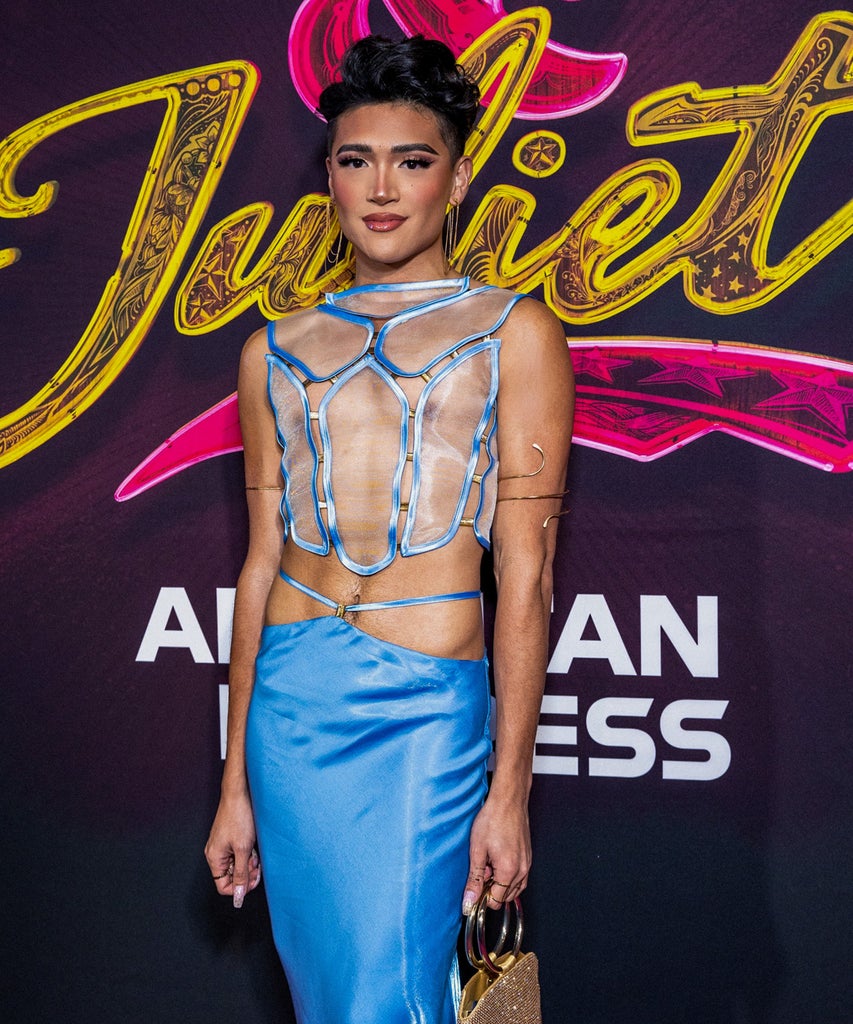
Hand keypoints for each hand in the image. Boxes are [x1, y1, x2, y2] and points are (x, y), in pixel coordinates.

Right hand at [204, 790, 261, 908]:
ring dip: (248, 863)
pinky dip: (247, 853)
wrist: (239, 793)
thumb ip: (241, 874)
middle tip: (256, 864)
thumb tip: (238, 895)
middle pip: (231, 876)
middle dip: (246, 873)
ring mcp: (222, 846)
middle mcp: (215, 854)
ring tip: (255, 852)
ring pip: (237, 865)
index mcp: (214, 858)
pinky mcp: (230, 839)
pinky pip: (238, 854)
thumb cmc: (239, 816)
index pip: (223, 886)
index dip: (239, 887)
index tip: (253, 880)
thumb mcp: (243, 849)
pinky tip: (253, 845)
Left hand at [461, 793, 530, 914]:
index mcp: (509, 871)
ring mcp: (527, 863)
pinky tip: (497, 861)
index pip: (496, 901)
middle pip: (505, 896)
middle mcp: (522, 870)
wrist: (508, 800)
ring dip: (500, 883)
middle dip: (491, 889)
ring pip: (514, 888)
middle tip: (480, 870)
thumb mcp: (477, 850)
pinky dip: (508, 876)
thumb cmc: (492, 819)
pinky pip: (520, 877)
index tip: (473, 887)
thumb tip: (469, 901)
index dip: (482, 897)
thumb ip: (474, 879)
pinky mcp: (528, 857)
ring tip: (488, 864)